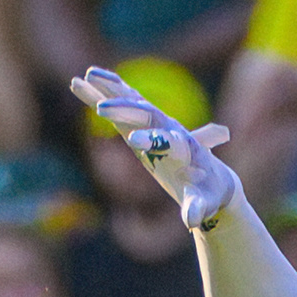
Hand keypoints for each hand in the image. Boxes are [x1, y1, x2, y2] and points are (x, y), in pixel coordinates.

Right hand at [72, 63, 237, 229]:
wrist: (213, 177)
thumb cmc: (209, 193)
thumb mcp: (206, 203)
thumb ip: (198, 209)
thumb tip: (191, 221)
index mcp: (185, 148)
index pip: (168, 140)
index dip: (153, 140)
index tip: (135, 142)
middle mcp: (169, 129)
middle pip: (146, 114)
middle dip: (125, 111)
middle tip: (101, 109)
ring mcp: (155, 124)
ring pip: (131, 101)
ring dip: (110, 89)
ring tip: (88, 75)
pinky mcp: (143, 125)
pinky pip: (121, 106)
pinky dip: (102, 95)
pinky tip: (82, 83)